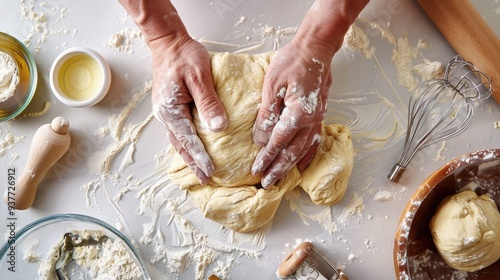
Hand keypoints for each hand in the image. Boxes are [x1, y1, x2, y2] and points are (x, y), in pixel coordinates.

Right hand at [150, 34, 227, 183]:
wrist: (169, 43)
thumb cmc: (184, 56)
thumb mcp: (199, 76)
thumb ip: (208, 102)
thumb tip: (219, 127)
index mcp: (171, 109)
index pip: (188, 139)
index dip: (200, 157)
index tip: (210, 171)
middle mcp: (166, 114)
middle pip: (180, 145)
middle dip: (193, 164)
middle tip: (206, 180)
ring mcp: (167, 112)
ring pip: (179, 141)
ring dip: (189, 157)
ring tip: (201, 172)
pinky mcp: (172, 108)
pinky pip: (180, 132)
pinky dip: (187, 144)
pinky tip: (195, 150)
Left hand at [252, 40, 332, 187]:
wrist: (316, 48)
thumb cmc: (292, 61)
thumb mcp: (272, 85)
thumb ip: (267, 114)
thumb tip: (260, 139)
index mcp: (298, 113)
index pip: (279, 141)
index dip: (266, 157)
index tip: (256, 169)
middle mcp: (311, 119)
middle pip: (293, 151)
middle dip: (278, 168)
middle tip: (266, 183)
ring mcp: (318, 118)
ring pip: (304, 149)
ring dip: (291, 166)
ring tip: (281, 178)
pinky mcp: (319, 114)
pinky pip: (315, 140)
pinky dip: (309, 155)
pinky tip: (303, 164)